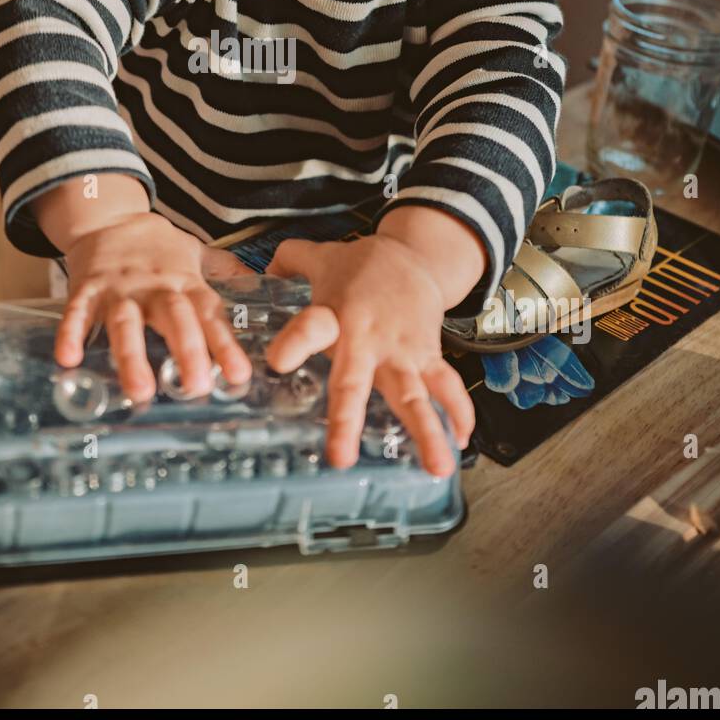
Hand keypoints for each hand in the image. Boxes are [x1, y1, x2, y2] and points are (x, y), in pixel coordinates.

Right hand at [54, 212, 252, 399]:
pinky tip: (69, 358)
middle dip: (186, 351)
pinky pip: (78, 312)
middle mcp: (155, 287)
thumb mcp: (195, 252)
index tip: (238, 375)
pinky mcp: (86, 288)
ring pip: (127, 322)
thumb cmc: (156, 245)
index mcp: (184, 282)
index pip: (209, 314)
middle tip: (195, 387)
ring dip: (132, 355)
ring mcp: (119, 288)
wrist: (109, 216)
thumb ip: (224, 269)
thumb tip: (257, 280)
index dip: (225, 345)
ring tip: (140, 390)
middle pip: (173, 318)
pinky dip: (71, 334)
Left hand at [266, 235, 474, 475]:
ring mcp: (400, 351)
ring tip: (435, 465)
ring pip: (412, 394)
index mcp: (334, 315)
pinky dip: (455, 412)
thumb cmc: (362, 264)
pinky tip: (458, 441)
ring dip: (424, 430)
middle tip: (341, 458)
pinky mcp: (427, 354)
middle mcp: (366, 340)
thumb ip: (289, 262)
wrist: (416, 254)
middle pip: (354, 382)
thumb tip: (261, 269)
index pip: (310, 328)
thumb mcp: (322, 256)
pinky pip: (445, 385)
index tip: (277, 362)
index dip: (293, 344)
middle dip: (347, 420)